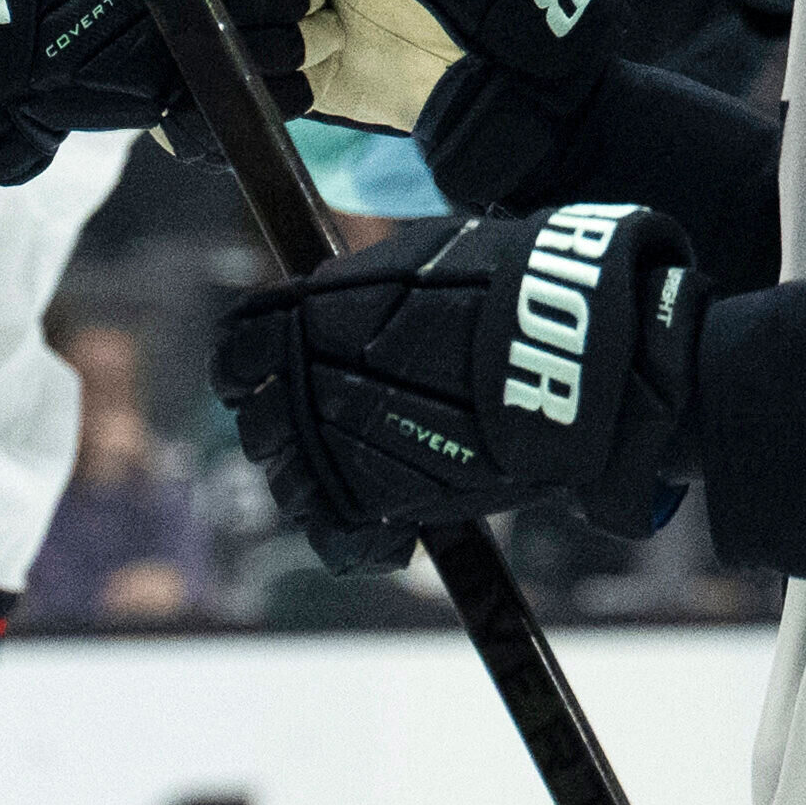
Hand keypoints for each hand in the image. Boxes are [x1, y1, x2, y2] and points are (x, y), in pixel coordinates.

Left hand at [212, 203, 704, 552]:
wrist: (567, 347)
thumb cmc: (511, 290)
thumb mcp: (423, 263)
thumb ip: (362, 292)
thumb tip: (331, 301)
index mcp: (312, 313)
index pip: (238, 351)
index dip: (247, 369)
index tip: (264, 378)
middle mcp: (311, 382)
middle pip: (262, 424)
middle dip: (286, 430)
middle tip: (331, 430)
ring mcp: (341, 445)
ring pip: (290, 485)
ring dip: (315, 486)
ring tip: (362, 480)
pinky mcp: (383, 500)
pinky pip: (335, 537)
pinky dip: (349, 541)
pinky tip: (378, 532)